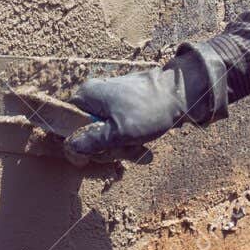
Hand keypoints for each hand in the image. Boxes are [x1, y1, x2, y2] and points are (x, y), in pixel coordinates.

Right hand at [65, 52, 210, 158]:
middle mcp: (95, 95)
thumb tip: (70, 148)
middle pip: (87, 131)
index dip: (78, 143)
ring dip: (120, 147)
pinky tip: (142, 148)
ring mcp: (110, 100)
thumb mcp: (118, 133)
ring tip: (138, 150)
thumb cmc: (149, 111)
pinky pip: (118, 129)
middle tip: (124, 151)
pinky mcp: (124, 106)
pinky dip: (129, 140)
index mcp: (87, 95)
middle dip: (106, 147)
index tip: (94, 154)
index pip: (67, 123)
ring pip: (105, 134)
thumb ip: (91, 142)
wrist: (182, 95)